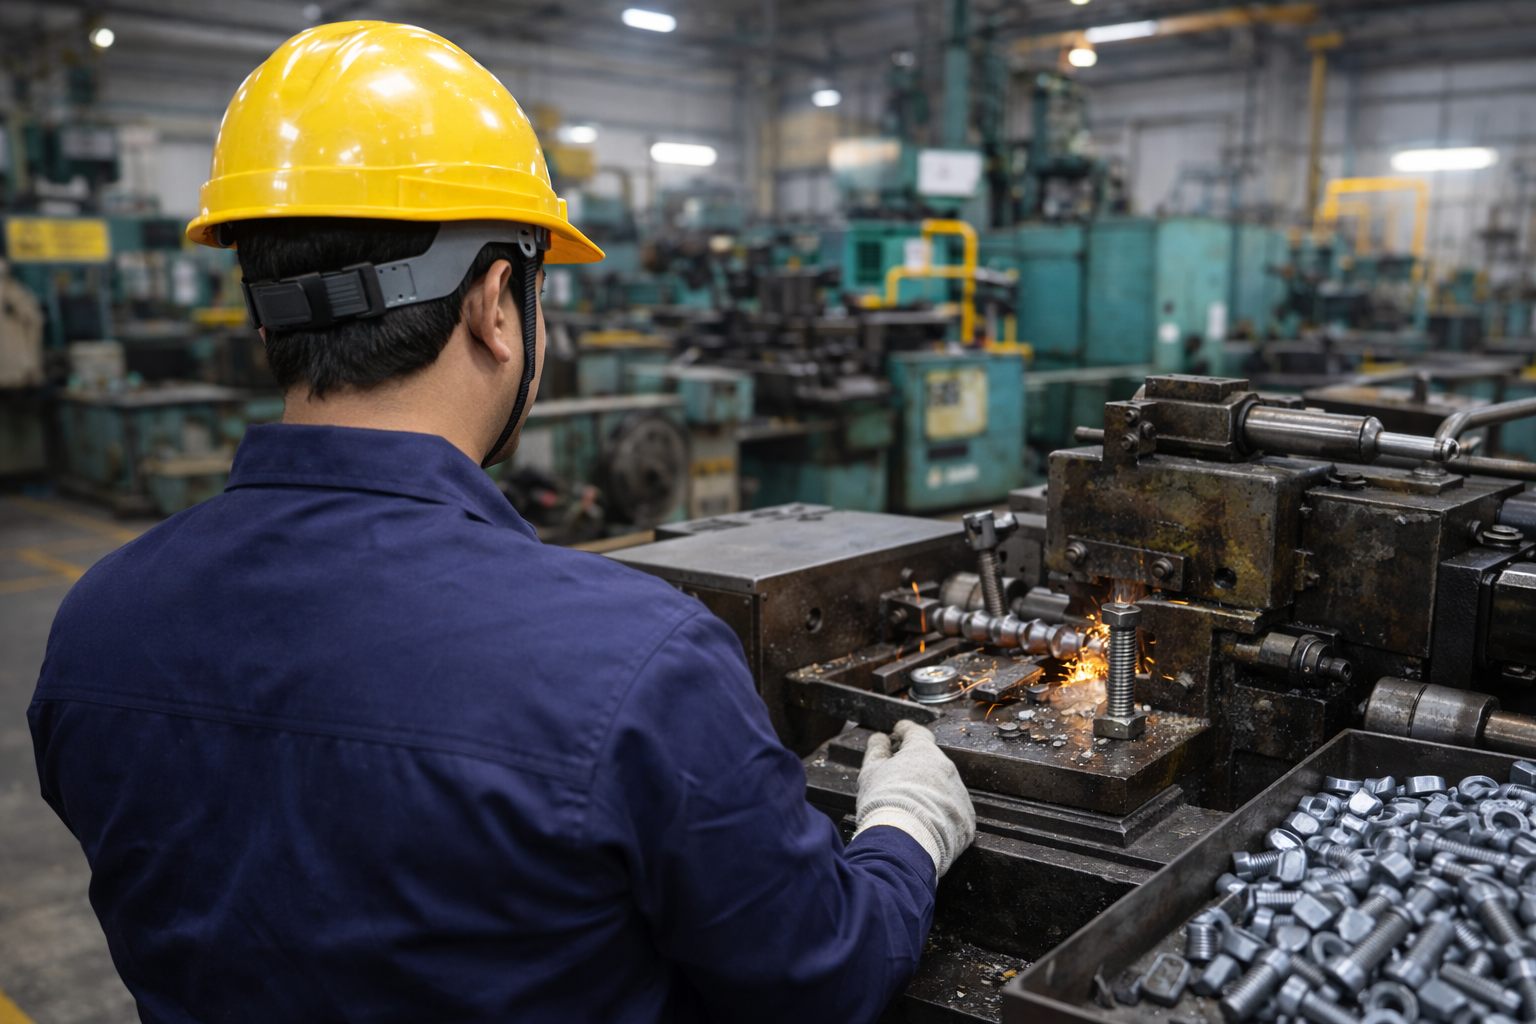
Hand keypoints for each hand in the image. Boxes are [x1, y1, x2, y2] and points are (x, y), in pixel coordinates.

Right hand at [852, 719, 975, 876]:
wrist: (905, 840)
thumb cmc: (886, 802)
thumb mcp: (871, 771)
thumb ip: (876, 750)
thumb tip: (879, 739)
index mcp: (923, 752)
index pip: (916, 733)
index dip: (905, 731)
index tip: (900, 731)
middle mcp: (947, 768)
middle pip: (932, 762)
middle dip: (918, 766)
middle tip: (900, 777)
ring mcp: (959, 793)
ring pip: (944, 787)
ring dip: (931, 792)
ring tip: (912, 807)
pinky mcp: (966, 818)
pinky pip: (953, 811)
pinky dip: (942, 814)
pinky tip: (926, 823)